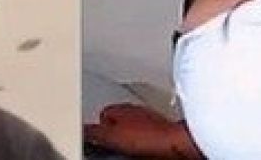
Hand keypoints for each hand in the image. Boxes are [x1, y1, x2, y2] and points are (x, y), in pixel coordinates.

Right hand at [83, 103, 201, 158]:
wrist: (176, 144)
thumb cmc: (148, 136)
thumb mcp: (112, 136)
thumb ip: (96, 132)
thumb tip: (84, 130)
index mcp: (122, 108)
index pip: (104, 114)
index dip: (99, 128)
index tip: (96, 139)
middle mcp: (137, 111)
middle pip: (119, 120)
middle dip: (115, 132)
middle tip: (112, 145)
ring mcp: (150, 120)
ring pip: (134, 128)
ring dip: (130, 138)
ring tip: (130, 150)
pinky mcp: (161, 132)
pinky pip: (147, 137)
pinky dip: (144, 143)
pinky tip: (145, 151)